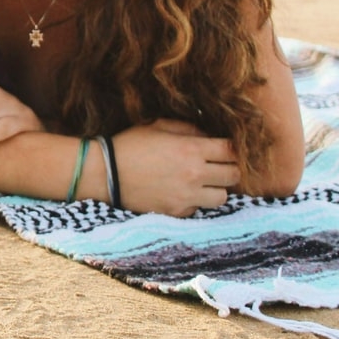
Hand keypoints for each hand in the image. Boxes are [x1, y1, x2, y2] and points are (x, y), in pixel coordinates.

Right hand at [114, 119, 240, 216]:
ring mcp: (187, 196)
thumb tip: (209, 136)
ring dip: (216, 188)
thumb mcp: (158, 126)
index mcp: (192, 149)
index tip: (225, 149)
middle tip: (217, 165)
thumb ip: (188, 128)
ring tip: (203, 182)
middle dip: (229, 168)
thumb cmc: (131, 144)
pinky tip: (182, 192)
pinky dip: (196, 201)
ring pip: (222, 197)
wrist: (105, 173)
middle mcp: (195, 175)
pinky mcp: (177, 212)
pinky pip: (200, 208)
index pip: (231, 151)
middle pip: (233, 175)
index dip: (231, 148)